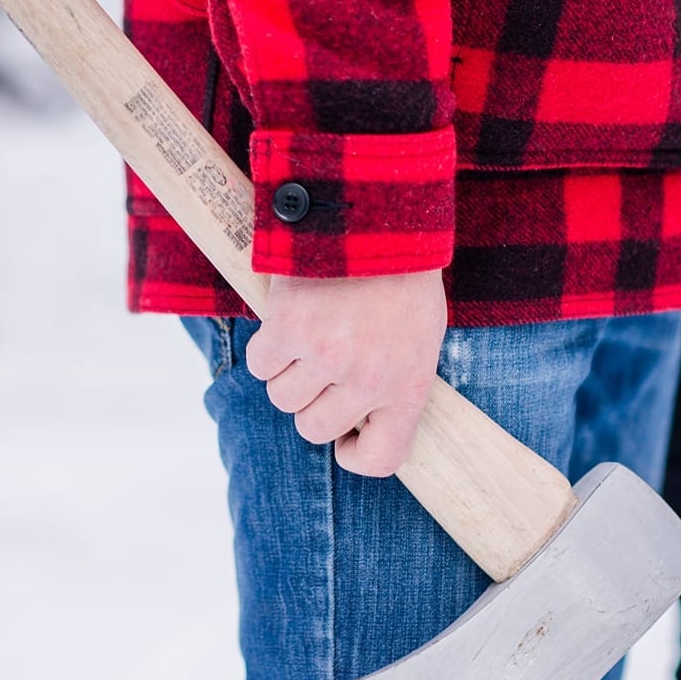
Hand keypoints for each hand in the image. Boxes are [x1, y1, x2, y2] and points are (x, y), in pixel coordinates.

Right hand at [244, 270, 447, 477]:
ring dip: (286, 373)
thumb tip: (359, 423)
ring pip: (282, 397)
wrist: (376, 219)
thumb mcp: (419, 339)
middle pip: (313, 429)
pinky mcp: (289, 330)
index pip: (380, 460)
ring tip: (306, 339)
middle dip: (311, 404)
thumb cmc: (402, 280)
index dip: (354, 454)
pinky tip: (286, 324)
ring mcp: (326, 356)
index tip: (345, 434)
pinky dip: (267, 349)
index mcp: (409, 386)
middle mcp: (368, 380)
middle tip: (319, 370)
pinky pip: (261, 364)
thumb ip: (394, 383)